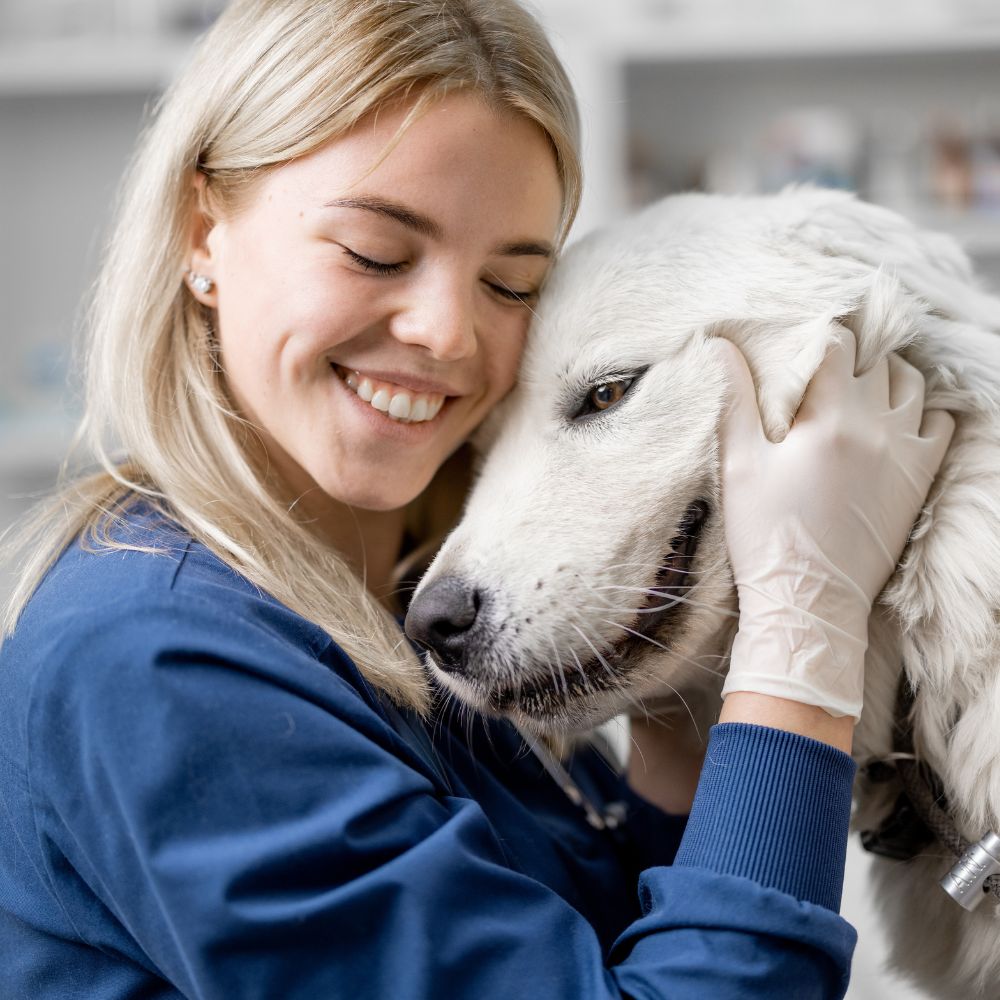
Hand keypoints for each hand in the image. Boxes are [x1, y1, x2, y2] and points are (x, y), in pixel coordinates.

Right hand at [712, 327, 953, 721]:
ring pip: (913, 384)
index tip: (797, 346)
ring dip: (887, 375)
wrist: (808, 600)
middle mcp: (877, 426)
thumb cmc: (765, 534)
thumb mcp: (738, 464)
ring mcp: (905, 452)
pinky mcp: (919, 478)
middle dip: (850, 354)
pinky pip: (941, 424)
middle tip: (822, 368)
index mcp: (830, 417)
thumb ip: (733, 399)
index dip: (814, 337)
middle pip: (877, 358)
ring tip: (857, 387)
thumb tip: (720, 345)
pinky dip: (923, 411)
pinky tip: (892, 420)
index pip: (835, 344)